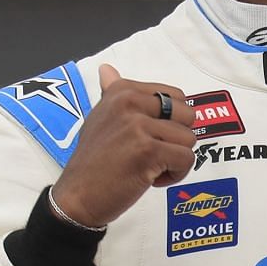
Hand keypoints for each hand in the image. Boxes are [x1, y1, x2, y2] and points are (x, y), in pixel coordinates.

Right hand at [50, 63, 195, 227]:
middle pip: (188, 116)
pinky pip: (186, 160)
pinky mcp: (147, 151)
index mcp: (122, 91)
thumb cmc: (93, 161)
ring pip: (189, 140)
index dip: (172, 122)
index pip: (176, 96)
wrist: (77, 197)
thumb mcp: (99, 118)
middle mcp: (129, 102)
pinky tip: (149, 178)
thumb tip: (107, 69)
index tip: (147, 136)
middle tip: (150, 153)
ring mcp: (137, 126)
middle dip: (177, 140)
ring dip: (174, 160)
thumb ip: (111, 93)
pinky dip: (174, 175)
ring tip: (146, 166)